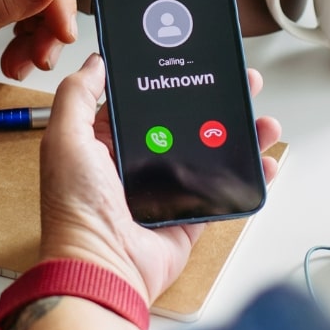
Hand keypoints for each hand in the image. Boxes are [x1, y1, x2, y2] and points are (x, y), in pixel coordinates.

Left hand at [37, 55, 282, 303]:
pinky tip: (264, 160)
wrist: (102, 270)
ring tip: (261, 118)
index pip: (140, 100)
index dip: (166, 78)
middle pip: (182, 122)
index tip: (192, 59)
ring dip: (237, 133)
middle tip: (240, 82)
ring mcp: (163, 191)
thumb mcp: (65, 140)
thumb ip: (77, 96)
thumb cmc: (76, 211)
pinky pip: (222, 190)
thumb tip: (95, 62)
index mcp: (103, 143)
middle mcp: (133, 165)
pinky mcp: (187, 216)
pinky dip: (246, 175)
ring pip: (208, 152)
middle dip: (213, 100)